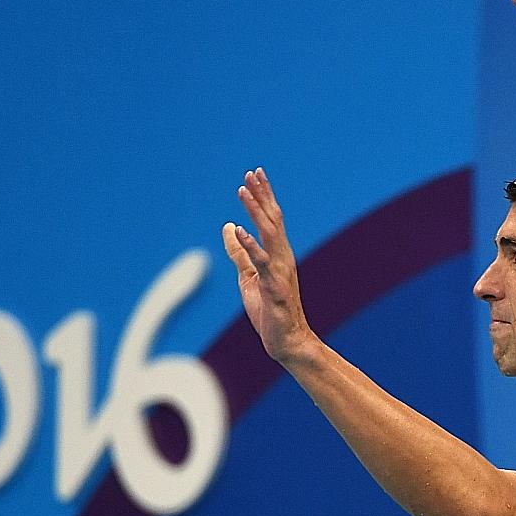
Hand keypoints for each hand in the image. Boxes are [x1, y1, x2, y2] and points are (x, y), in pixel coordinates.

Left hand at [222, 168, 316, 364]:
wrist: (287, 341)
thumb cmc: (270, 311)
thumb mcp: (248, 277)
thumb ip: (239, 252)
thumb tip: (228, 227)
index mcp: (278, 255)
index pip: (271, 219)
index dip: (263, 196)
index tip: (255, 175)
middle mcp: (283, 258)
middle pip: (273, 220)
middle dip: (261, 196)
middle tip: (251, 173)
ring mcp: (281, 271)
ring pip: (269, 235)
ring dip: (256, 212)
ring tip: (243, 192)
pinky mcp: (275, 287)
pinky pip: (262, 262)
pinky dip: (250, 245)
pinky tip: (239, 230)